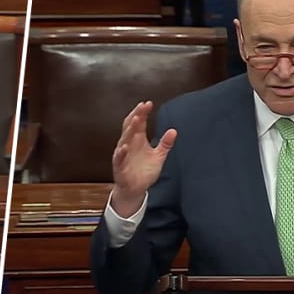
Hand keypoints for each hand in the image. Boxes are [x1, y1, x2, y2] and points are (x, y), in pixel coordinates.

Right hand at [111, 101, 176, 216]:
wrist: (135, 189)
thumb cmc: (144, 171)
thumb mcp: (158, 156)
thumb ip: (165, 144)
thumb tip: (174, 131)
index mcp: (138, 140)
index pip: (139, 122)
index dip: (143, 113)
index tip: (148, 104)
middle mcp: (129, 144)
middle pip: (131, 126)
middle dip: (136, 115)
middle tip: (142, 106)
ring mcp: (123, 154)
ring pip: (125, 139)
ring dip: (129, 129)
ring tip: (136, 119)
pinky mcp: (120, 166)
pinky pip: (120, 158)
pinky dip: (122, 152)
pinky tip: (125, 147)